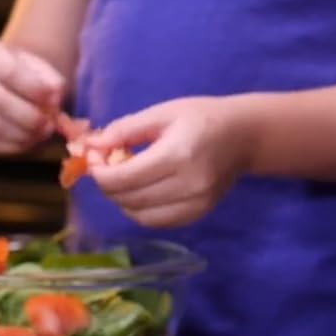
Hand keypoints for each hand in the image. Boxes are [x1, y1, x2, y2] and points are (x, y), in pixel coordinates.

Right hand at [0, 37, 64, 153]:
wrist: (1, 86)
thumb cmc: (23, 76)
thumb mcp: (38, 68)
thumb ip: (49, 78)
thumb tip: (55, 92)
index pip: (8, 71)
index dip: (34, 89)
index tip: (54, 100)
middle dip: (29, 116)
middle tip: (50, 125)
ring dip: (23, 134)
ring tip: (42, 133)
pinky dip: (12, 145)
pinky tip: (28, 141)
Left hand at [86, 97, 250, 227]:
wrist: (244, 136)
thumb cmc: (203, 117)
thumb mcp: (162, 113)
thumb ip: (125, 130)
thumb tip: (91, 147)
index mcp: (177, 155)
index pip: (124, 178)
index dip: (100, 173)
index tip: (94, 160)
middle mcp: (187, 185)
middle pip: (129, 199)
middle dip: (108, 186)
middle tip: (105, 168)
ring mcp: (196, 203)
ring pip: (141, 216)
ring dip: (122, 201)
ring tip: (123, 182)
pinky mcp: (199, 213)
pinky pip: (159, 222)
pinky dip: (141, 212)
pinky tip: (141, 194)